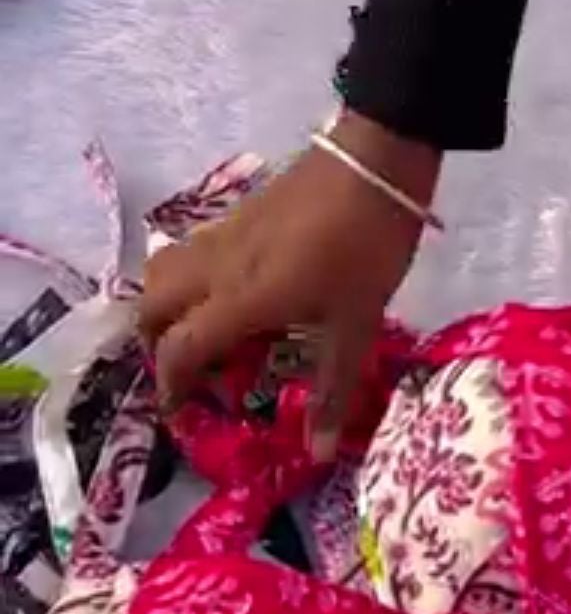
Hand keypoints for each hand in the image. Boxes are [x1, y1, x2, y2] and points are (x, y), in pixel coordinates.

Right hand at [140, 113, 439, 459]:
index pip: (180, 347)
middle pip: (152, 303)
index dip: (170, 384)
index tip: (178, 412)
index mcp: (239, 299)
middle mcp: (217, 267)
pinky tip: (227, 297)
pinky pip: (190, 252)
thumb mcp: (356, 328)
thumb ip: (333, 392)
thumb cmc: (365, 248)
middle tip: (184, 371)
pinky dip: (188, 280)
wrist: (374, 159)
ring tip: (200, 335)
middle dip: (154, 343)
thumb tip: (319, 454)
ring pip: (163, 271)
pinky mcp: (237, 215)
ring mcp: (223, 235)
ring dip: (166, 306)